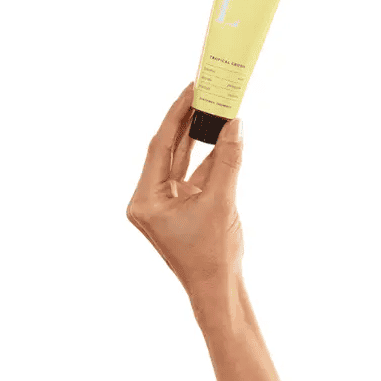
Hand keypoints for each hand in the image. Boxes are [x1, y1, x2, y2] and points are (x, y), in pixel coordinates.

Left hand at [127, 86, 243, 309]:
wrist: (219, 292)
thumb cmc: (212, 254)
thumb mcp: (221, 201)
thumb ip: (227, 160)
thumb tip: (234, 124)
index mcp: (145, 200)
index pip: (160, 146)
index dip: (176, 114)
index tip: (191, 89)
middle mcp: (150, 199)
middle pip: (168, 149)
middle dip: (187, 121)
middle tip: (202, 91)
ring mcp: (165, 203)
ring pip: (182, 159)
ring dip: (199, 136)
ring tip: (213, 107)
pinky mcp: (182, 206)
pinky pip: (194, 173)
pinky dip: (210, 156)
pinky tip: (224, 136)